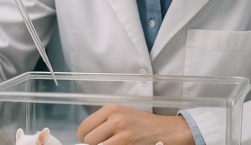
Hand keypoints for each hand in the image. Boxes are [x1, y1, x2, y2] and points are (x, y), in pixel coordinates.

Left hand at [76, 105, 194, 144]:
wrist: (167, 130)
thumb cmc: (145, 125)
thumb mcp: (122, 115)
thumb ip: (104, 123)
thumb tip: (86, 137)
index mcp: (111, 109)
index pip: (83, 128)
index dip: (84, 138)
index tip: (90, 141)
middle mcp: (115, 120)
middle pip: (88, 141)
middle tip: (106, 143)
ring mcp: (122, 135)